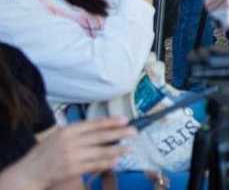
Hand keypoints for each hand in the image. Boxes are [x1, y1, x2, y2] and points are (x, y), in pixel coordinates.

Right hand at [14, 118, 133, 187]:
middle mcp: (70, 142)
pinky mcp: (73, 169)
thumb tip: (102, 129)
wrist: (30, 172)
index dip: (111, 122)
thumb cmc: (45, 153)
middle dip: (119, 133)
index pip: (94, 124)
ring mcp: (72, 156)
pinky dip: (106, 163)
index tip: (125, 120)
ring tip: (129, 148)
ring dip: (117, 150)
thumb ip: (78, 133)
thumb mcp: (58, 136)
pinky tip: (116, 161)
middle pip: (100, 136)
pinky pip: (94, 165)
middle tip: (134, 131)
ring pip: (100, 151)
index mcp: (68, 130)